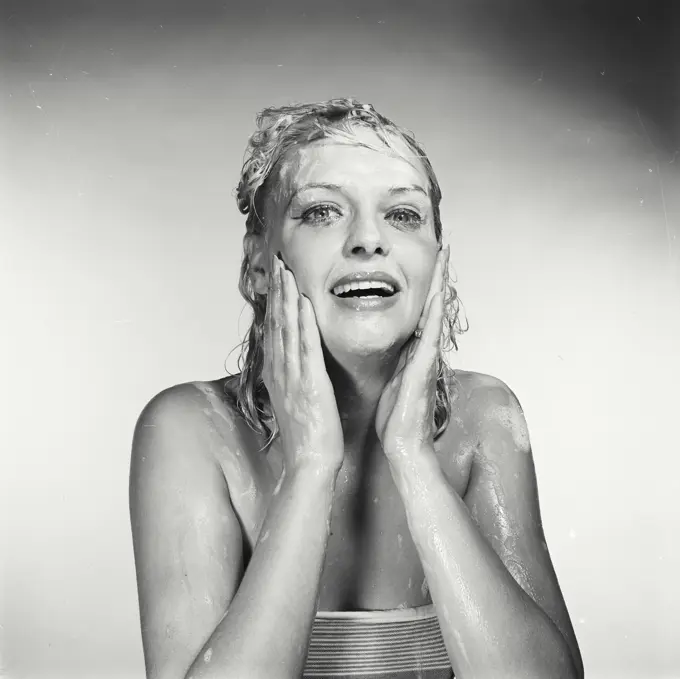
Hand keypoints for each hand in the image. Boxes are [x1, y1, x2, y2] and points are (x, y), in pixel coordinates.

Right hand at [263, 253, 344, 475]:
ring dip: (287, 298)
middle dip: (278, 291)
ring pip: (287, 330)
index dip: (275, 302)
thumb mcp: (293, 402)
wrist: (309, 463)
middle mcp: (281, 371)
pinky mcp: (310, 383)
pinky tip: (304, 302)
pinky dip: (303, 323)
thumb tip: (290, 364)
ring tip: (287, 271)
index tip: (277, 279)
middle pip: (277, 323)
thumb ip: (290, 379)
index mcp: (278, 374)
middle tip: (278, 263)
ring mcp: (293, 376)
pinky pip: (306, 347)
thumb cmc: (307, 436)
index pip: (275, 330)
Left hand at [375, 246, 449, 458]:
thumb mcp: (395, 380)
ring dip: (438, 286)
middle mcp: (423, 352)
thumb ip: (400, 360)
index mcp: (413, 353)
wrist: (404, 445)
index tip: (428, 262)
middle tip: (443, 247)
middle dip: (437, 276)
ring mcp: (425, 360)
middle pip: (432, 306)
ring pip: (434, 315)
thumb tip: (400, 344)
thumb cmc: (397, 417)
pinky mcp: (422, 371)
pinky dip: (433, 317)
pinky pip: (429, 338)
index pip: (420, 312)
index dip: (425, 286)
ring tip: (443, 260)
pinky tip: (435, 297)